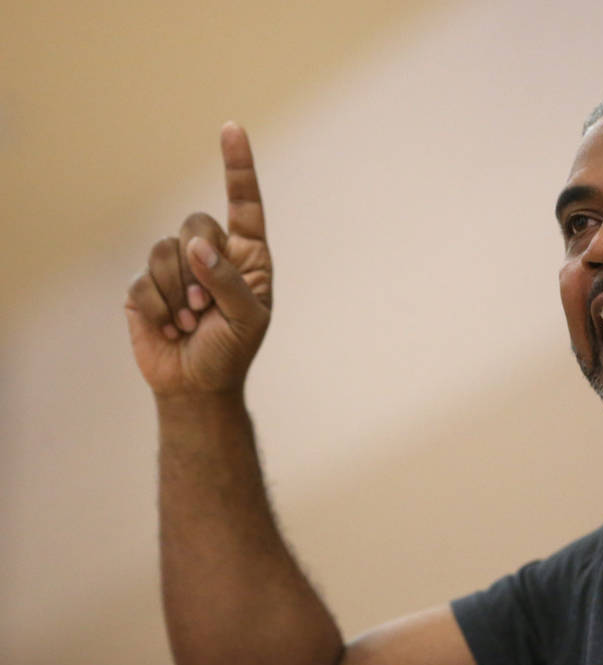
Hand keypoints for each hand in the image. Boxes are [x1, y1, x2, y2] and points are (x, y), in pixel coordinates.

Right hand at [125, 122, 271, 396]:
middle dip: (199, 268)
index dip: (238, 166)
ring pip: (166, 249)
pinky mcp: (145, 285)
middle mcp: (212, 252)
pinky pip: (143, 280)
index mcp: (247, 255)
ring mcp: (176, 266)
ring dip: (178, 292)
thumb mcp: (246, 319)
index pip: (244, 204)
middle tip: (205, 307)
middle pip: (197, 224)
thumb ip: (227, 280)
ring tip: (190, 322)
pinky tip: (169, 329)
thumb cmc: (232, 350)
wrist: (197, 385)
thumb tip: (197, 246)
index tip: (232, 128)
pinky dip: (157, 309)